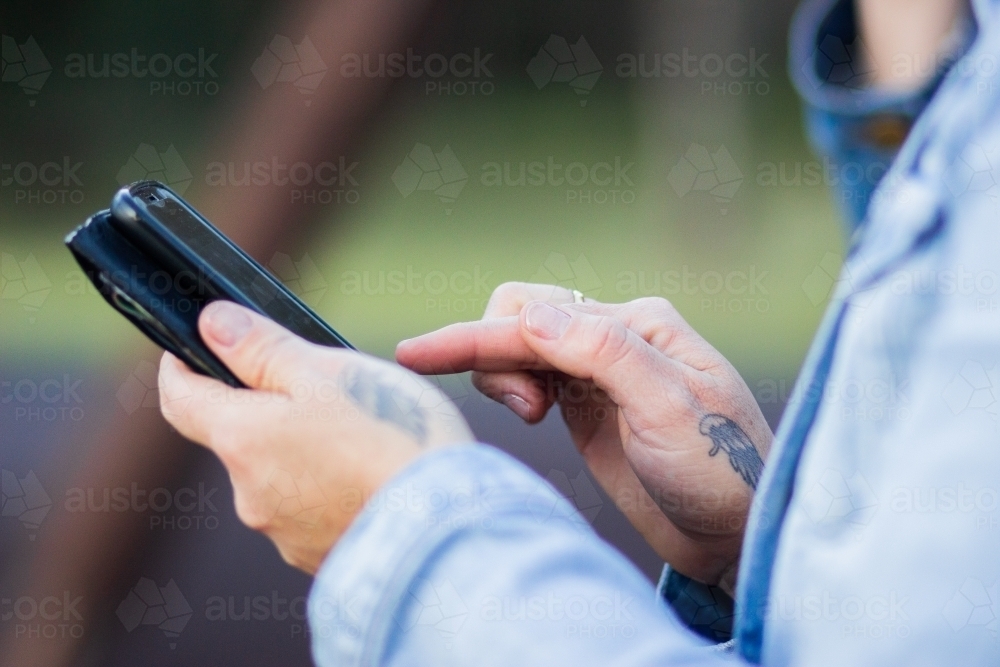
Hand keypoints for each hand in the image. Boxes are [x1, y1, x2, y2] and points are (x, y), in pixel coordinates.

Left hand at [158, 301, 471, 573]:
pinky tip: (376, 477)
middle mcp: (250, 494)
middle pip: (241, 437)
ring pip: (281, 475)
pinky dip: (333, 489)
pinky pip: (314, 512)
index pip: (180, 398)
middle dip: (270, 408)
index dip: (181, 365)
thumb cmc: (391, 440)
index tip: (191, 347)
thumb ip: (263, 348)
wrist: (446, 532)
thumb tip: (211, 324)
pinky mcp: (321, 557)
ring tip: (368, 436)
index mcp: (242, 439)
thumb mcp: (329, 372)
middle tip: (327, 387)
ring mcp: (285, 533)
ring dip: (306, 451)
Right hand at [396, 283, 771, 591]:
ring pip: (518, 344)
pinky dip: (509, 385)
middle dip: (491, 350)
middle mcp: (613, 338)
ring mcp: (596, 372)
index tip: (416, 355)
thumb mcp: (672, 412)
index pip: (539, 319)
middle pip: (520, 316)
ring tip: (531, 416)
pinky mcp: (584, 406)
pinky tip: (530, 413)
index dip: (476, 337)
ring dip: (501, 371)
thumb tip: (533, 316)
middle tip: (525, 412)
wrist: (737, 534)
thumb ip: (605, 355)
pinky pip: (528, 375)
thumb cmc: (724, 472)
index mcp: (638, 326)